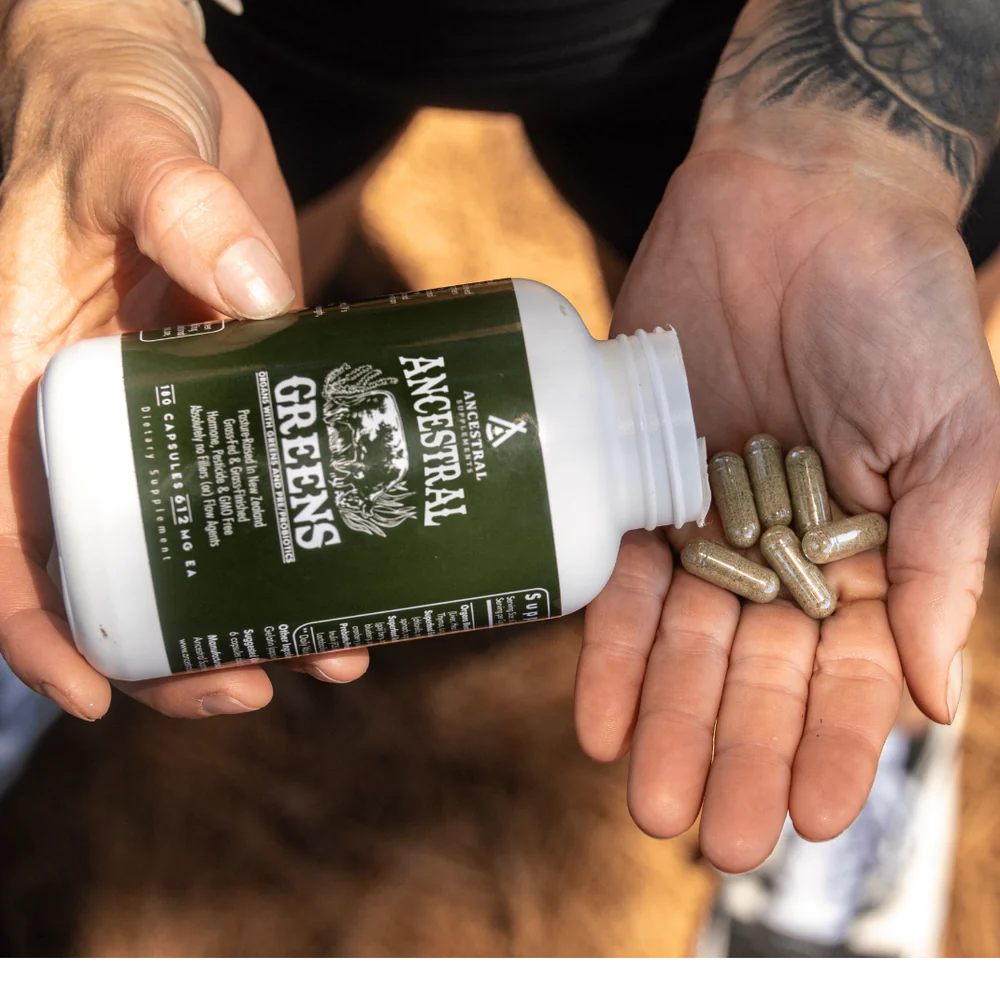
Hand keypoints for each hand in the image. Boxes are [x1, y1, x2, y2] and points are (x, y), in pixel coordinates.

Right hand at [0, 0, 367, 720]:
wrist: (168, 90)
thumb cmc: (112, 107)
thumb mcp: (128, 145)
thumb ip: (176, 201)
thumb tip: (257, 292)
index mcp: (24, 383)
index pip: (4, 534)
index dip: (37, 626)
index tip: (96, 692)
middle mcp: (97, 424)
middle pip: (115, 574)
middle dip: (176, 651)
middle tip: (257, 685)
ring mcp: (177, 419)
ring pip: (202, 552)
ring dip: (259, 617)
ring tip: (336, 653)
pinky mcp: (245, 399)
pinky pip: (269, 490)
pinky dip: (307, 543)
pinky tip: (364, 574)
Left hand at [575, 143, 999, 871]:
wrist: (800, 201)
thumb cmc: (897, 309)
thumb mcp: (953, 439)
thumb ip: (942, 566)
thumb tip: (938, 701)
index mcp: (866, 553)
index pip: (847, 675)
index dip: (828, 747)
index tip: (805, 818)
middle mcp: (780, 551)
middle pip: (752, 675)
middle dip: (732, 753)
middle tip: (710, 837)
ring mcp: (705, 520)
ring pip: (682, 645)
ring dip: (665, 725)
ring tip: (647, 801)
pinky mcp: (636, 481)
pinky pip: (617, 579)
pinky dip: (608, 650)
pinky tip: (597, 718)